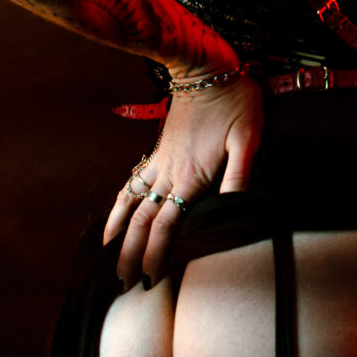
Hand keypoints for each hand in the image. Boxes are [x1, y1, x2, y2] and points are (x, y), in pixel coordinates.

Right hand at [103, 73, 263, 290]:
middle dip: (131, 255)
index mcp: (192, 176)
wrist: (208, 69)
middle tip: (124, 286)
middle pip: (143, 222)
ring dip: (120, 235)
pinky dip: (119, 205)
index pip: (167, 226)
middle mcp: (170, 173)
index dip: (157, 255)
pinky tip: (113, 221)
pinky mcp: (158, 152)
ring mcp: (160, 162)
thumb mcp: (247, 138)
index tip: (150, 281)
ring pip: (132, 205)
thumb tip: (235, 210)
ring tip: (109, 262)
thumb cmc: (236, 103)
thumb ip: (239, 175)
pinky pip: (132, 183)